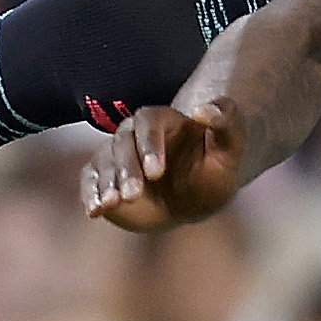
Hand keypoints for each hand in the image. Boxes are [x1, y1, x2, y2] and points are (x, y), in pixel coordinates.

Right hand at [81, 101, 244, 231]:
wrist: (195, 198)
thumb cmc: (214, 168)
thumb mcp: (230, 146)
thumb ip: (226, 122)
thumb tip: (203, 109)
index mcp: (163, 120)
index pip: (148, 123)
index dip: (149, 145)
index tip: (156, 172)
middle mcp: (134, 134)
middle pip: (122, 143)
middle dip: (126, 169)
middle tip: (134, 194)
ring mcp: (116, 157)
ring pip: (103, 163)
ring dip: (105, 183)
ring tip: (111, 204)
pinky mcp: (104, 178)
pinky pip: (90, 182)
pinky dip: (90, 195)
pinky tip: (94, 211)